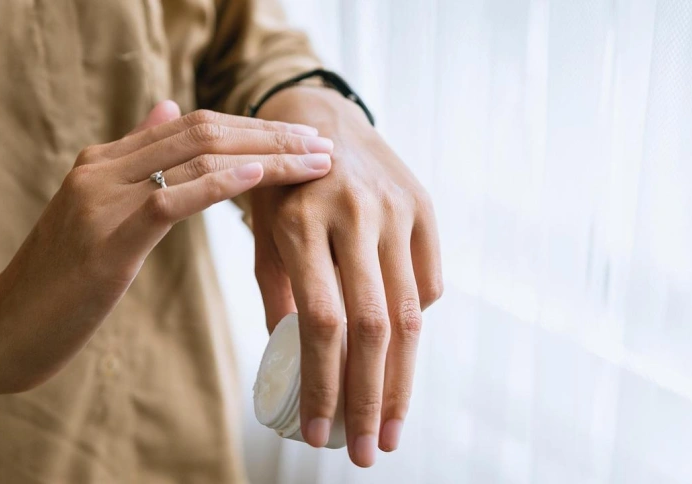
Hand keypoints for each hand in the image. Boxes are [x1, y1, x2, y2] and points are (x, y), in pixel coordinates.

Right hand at [0, 101, 335, 406]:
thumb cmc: (59, 283)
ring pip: (195, 156)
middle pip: (203, 131)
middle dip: (270, 137)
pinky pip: (172, 198)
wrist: (2, 331)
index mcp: (103, 160)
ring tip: (314, 163)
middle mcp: (102, 167)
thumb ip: (135, 163)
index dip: (252, 129)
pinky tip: (260, 178)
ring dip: (264, 157)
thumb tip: (168, 111)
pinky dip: (220, 183)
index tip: (300, 142)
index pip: (193, 126)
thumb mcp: (99, 214)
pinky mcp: (106, 238)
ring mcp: (100, 198)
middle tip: (323, 147)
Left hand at [252, 87, 442, 466]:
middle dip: (369, 400)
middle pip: (371, 327)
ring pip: (408, 314)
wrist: (320, 118)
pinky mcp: (424, 207)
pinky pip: (428, 284)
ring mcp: (396, 209)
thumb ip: (279, 295)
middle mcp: (353, 214)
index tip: (317, 434)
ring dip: (402, 382)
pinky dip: (413, 326)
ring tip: (391, 429)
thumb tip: (291, 366)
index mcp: (300, 222)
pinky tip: (398, 356)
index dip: (322, 385)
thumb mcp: (262, 234)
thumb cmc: (279, 187)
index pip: (319, 322)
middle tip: (365, 452)